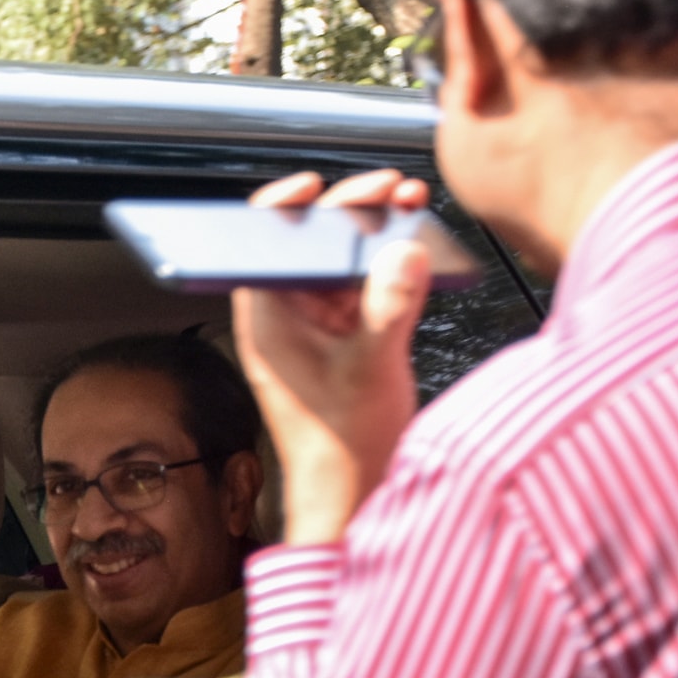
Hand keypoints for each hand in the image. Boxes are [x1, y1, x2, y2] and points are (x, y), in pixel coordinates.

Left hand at [232, 169, 431, 544]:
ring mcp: (318, 325)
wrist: (353, 492)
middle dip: (351, 211)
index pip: (259, 243)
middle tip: (388, 190)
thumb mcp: (369, 367)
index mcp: (267, 320)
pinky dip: (389, 265)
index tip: (314, 186)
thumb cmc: (339, 446)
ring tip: (410, 207)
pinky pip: (365, 285)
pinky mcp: (346, 336)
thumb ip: (388, 305)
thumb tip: (406, 253)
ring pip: (342, 260)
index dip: (284, 205)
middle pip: (310, 242)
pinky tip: (418, 250)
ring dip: (376, 235)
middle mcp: (287, 317)